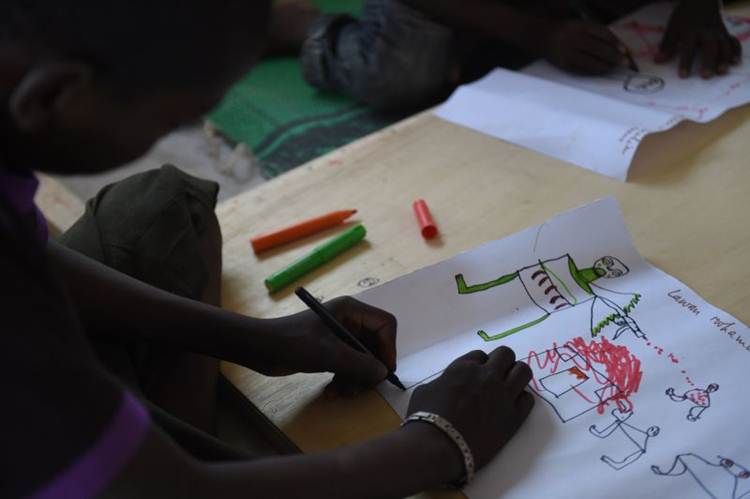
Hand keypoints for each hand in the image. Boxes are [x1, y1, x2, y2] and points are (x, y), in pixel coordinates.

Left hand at [269, 296, 396, 394]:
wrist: (260, 349)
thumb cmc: (294, 343)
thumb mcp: (329, 354)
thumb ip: (360, 364)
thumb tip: (382, 373)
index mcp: (351, 310)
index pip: (385, 324)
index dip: (389, 348)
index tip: (383, 371)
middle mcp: (349, 321)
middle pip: (375, 345)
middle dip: (369, 369)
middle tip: (362, 389)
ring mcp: (340, 337)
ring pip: (363, 360)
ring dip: (356, 379)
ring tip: (343, 393)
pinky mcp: (330, 351)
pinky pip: (349, 366)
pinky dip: (344, 380)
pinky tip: (332, 392)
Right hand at [405, 347, 533, 479]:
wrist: (437, 447)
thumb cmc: (425, 418)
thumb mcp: (426, 390)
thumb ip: (443, 382)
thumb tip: (447, 386)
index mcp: (464, 368)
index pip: (481, 354)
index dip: (479, 364)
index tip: (476, 375)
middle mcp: (487, 376)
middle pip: (506, 354)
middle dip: (501, 363)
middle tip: (495, 378)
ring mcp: (503, 395)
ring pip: (523, 371)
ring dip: (516, 376)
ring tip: (509, 388)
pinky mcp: (514, 417)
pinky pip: (528, 399)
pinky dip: (521, 399)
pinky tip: (511, 407)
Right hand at [537, 19, 625, 74]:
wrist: (542, 36)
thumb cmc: (566, 30)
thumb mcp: (581, 25)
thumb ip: (596, 33)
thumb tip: (616, 47)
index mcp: (579, 26)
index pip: (602, 34)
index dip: (615, 42)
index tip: (625, 50)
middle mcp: (573, 39)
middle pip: (598, 49)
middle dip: (613, 57)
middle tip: (625, 63)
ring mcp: (567, 53)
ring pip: (590, 62)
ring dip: (605, 66)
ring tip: (613, 68)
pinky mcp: (563, 64)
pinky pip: (581, 70)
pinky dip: (593, 72)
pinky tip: (601, 71)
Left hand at [656, 0, 741, 77]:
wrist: (701, 1)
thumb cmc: (684, 18)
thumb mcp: (672, 28)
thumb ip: (667, 45)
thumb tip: (657, 60)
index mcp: (692, 31)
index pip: (688, 48)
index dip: (685, 62)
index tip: (683, 76)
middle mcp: (707, 32)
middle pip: (710, 47)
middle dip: (709, 61)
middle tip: (706, 76)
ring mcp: (719, 33)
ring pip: (724, 45)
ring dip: (724, 58)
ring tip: (722, 72)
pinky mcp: (726, 33)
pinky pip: (734, 41)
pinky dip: (736, 51)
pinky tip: (735, 62)